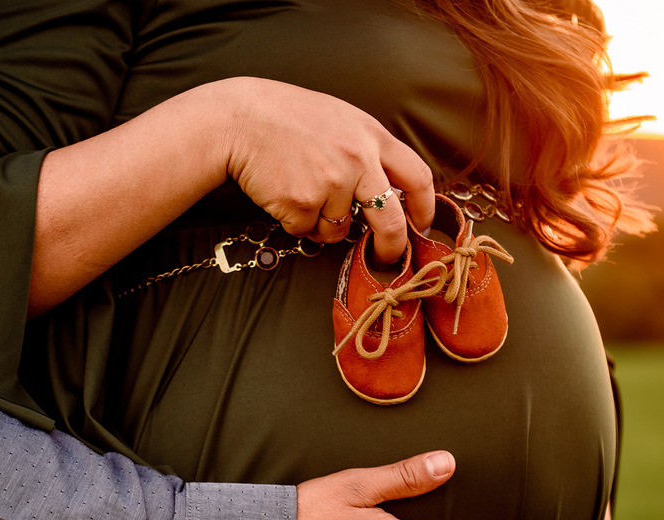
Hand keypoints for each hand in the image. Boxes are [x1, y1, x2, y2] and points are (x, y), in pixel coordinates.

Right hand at [220, 77, 435, 263]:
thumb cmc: (287, 118)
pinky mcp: (302, 204)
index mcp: (372, 136)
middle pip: (389, 220)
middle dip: (390, 246)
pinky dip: (296, 222)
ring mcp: (330, 184)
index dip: (424, 208)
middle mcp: (358, 160)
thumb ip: (368, 150)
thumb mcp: (341, 120)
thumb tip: (390, 193)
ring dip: (323, 224)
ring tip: (301, 190)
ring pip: (339, 230)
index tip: (421, 226)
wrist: (238, 120)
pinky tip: (283, 193)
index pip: (417, 177)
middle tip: (385, 257)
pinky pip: (307, 231)